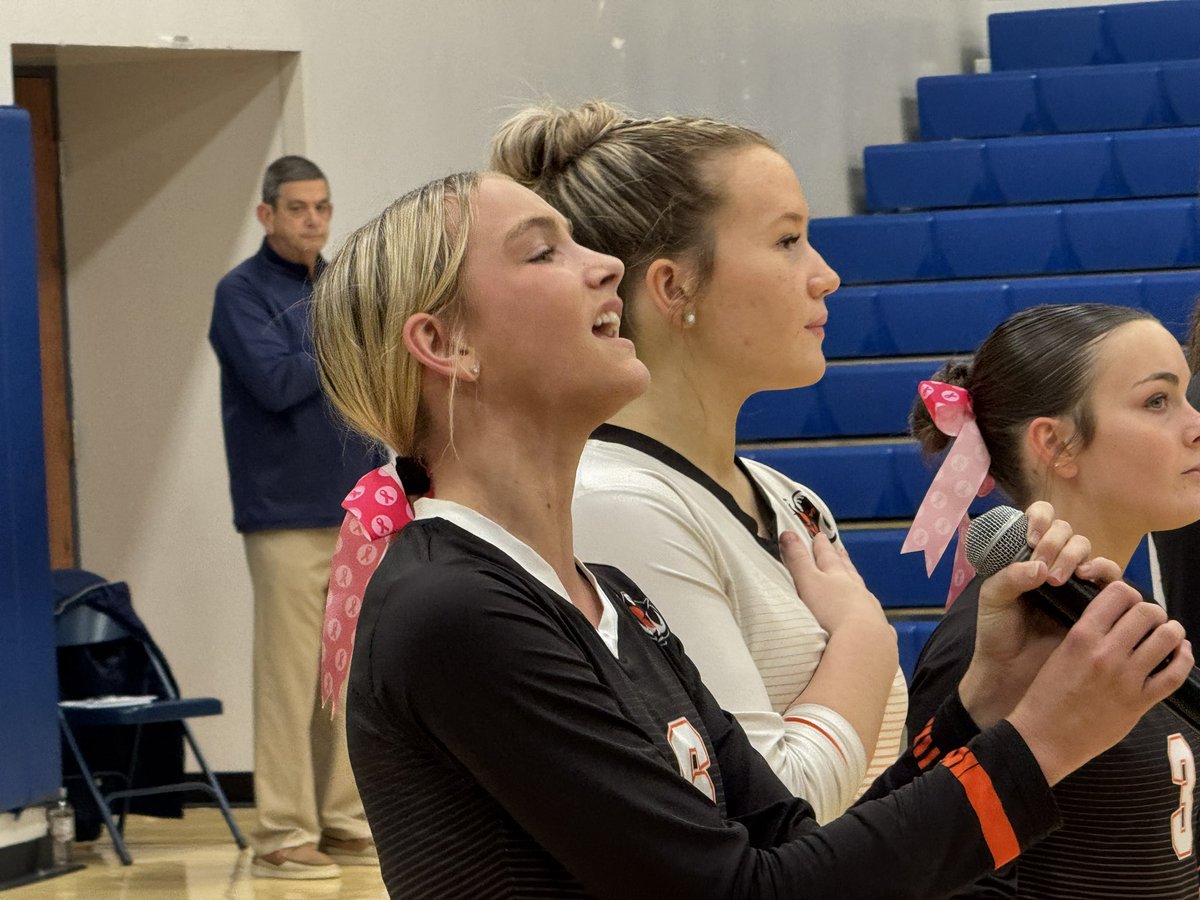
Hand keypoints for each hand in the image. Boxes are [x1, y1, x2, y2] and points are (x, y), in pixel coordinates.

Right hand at [780, 531, 888, 634]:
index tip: (820, 536)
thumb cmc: (831, 611)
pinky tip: (874, 615)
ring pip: (862, 592)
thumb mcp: (808, 582)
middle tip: (840, 550)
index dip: (822, 546)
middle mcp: (857, 590)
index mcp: (838, 577)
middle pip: (847, 571)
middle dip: (841, 560)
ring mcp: (870, 610)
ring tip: (854, 579)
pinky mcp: (879, 632)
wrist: (863, 644)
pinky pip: (875, 618)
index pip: (827, 557)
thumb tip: (787, 533)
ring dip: (856, 584)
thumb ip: (798, 560)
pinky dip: (871, 613)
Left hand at [959, 502, 1122, 726]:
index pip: (1041, 520)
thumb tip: (1039, 567)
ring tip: (1061, 577)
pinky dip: (1103, 571)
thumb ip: (1008, 577)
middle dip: (1056, 543)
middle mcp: (1053, 565)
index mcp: (1027, 558)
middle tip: (1043, 566)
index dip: (1040, 519)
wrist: (1010, 673)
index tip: (1030, 538)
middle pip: (1069, 534)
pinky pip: (1110, 579)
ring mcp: (1076, 584)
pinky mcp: (1095, 605)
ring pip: (1089, 552)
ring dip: (1077, 556)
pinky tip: (1086, 579)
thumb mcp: (992, 600)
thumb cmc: (998, 634)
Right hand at [1009, 582, 1190, 784]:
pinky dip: (1183, 659)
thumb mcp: (1060, 653)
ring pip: (1167, 638)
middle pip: (1147, 612)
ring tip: (1167, 635)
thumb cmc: (1046, 697)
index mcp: (1081, 636)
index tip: (1129, 603)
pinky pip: (1175, 674)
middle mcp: (1106, 653)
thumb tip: (1117, 622)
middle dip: (1153, 612)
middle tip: (1149, 621)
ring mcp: (1126, 678)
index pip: (1117, 593)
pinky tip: (1180, 654)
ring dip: (1171, 632)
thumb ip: (1088, 635)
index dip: (1128, 594)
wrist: (1044, 737)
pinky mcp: (1140, 702)